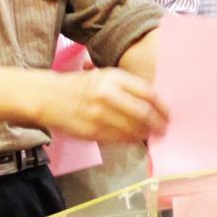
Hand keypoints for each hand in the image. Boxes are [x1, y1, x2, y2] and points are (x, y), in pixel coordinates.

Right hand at [41, 66, 168, 144]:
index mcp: (113, 78)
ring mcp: (100, 115)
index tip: (168, 114)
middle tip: (164, 129)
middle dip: (158, 124)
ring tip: (150, 135)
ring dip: (145, 134)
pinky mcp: (93, 131)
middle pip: (144, 113)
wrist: (49, 97)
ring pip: (133, 129)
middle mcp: (108, 95)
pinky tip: (134, 138)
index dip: (162, 107)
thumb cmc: (79, 86)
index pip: (148, 93)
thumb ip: (127, 87)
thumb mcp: (103, 76)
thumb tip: (152, 103)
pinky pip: (119, 139)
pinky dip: (130, 140)